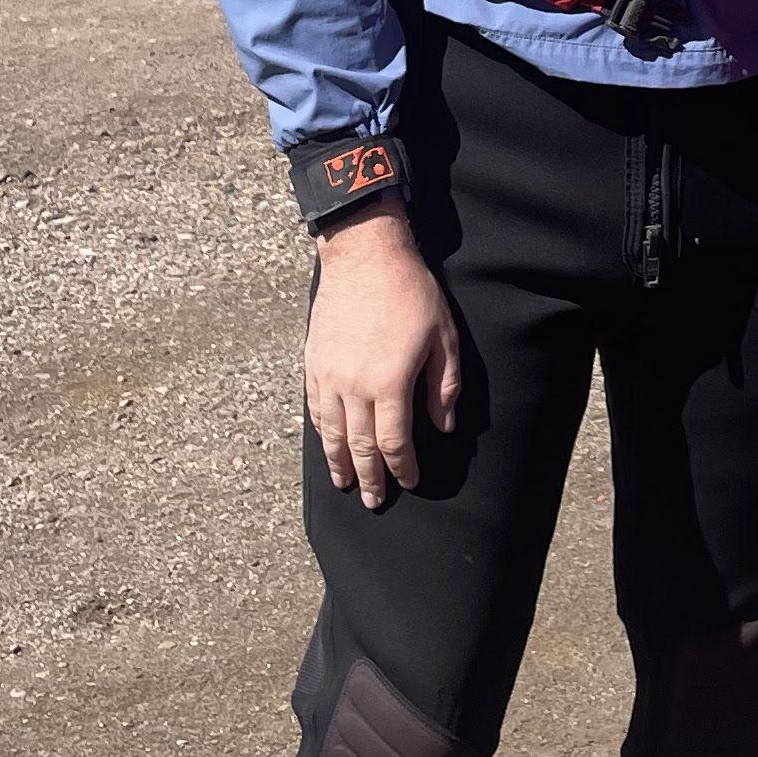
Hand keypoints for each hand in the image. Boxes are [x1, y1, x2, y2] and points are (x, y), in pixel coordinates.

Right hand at [305, 205, 463, 507]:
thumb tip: (443, 426)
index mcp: (389, 382)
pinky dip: (321, 432)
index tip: (410, 482)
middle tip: (373, 501)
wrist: (365, 255)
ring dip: (339, 462)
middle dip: (369, 477)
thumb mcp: (443, 337)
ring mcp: (329, 374)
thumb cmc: (411, 292)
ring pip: (331, 432)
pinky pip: (315, 407)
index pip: (394, 442)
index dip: (403, 468)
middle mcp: (354, 386)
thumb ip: (444, 386)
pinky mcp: (313, 361)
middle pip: (360, 445)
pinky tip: (326, 444)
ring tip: (344, 484)